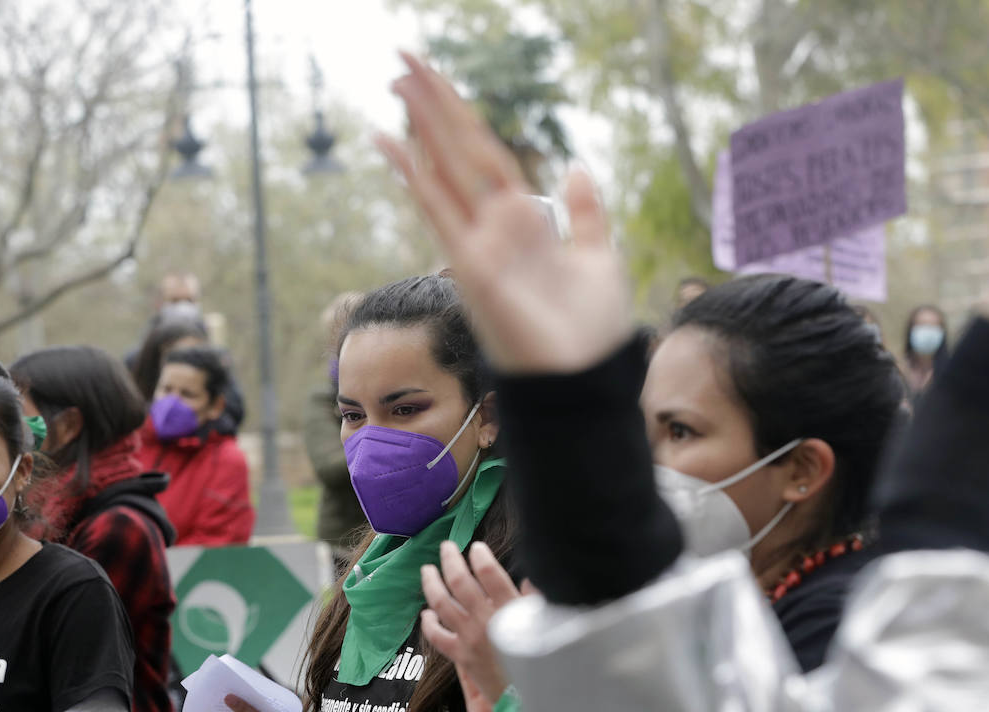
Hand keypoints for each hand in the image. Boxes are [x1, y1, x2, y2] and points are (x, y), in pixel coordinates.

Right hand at [379, 53, 631, 374]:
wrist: (585, 377)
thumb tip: (574, 168)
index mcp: (524, 223)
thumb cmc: (592, 332)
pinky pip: (437, 207)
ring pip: (445, 166)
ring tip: (395, 76)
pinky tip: (387, 139)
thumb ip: (585, 214)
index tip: (438, 79)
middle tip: (402, 57)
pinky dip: (412, 172)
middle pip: (459, 150)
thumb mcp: (601, 258)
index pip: (488, 155)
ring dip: (420, 120)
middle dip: (435, 103)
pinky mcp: (471, 263)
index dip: (465, 115)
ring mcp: (478, 243)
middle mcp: (494, 228)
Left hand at [421, 540, 529, 702]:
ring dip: (431, 583)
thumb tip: (531, 579)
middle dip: (450, 560)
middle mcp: (485, 621)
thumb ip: (536, 600)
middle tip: (446, 547)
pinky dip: (428, 622)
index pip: (489, 573)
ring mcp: (469, 639)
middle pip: (459, 582)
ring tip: (427, 569)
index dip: (481, 556)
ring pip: (442, 603)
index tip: (478, 548)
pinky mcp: (460, 656)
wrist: (527, 700)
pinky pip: (436, 636)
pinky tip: (426, 612)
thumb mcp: (546, 626)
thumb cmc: (542, 663)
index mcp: (510, 610)